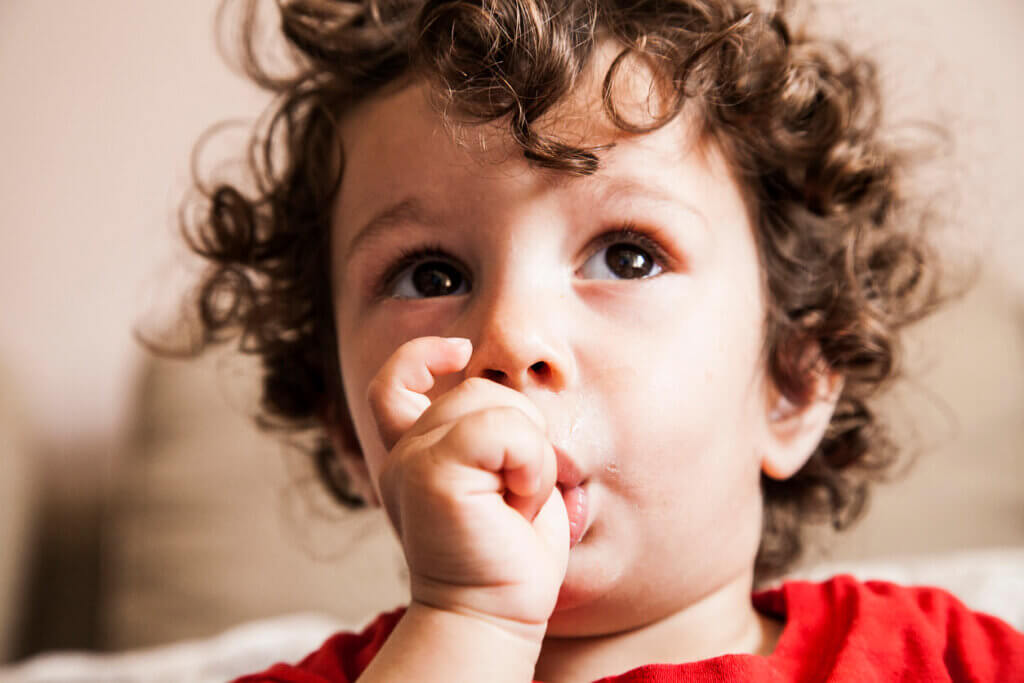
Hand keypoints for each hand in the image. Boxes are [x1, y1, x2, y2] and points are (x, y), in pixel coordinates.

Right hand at [367, 336, 569, 638]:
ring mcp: (411, 461)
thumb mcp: (499, 476)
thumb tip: (508, 387)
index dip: (421, 355)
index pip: (393, 382)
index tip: (460, 351)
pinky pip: (502, 429)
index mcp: (415, 454)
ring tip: (516, 501)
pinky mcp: (431, 473)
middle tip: (516, 491)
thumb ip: (486, 432)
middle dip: (520, 431)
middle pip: (475, 389)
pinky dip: (529, 462)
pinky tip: (519, 502)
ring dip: (529, 451)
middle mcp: (403, 453)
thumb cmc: (506, 552)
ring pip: (492, 402)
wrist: (494, 614)